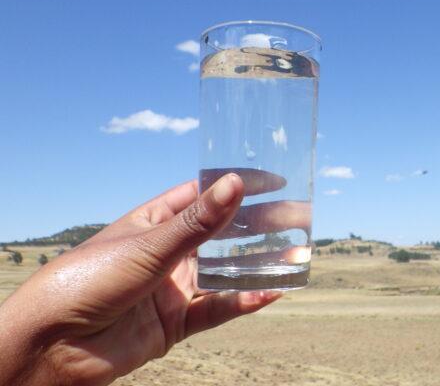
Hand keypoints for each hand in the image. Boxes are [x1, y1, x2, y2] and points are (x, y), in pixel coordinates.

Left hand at [0, 173, 283, 385]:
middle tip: (299, 216)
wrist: (53, 347)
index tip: (275, 179)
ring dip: (259, 265)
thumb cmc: (88, 281)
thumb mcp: (148, 246)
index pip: (203, 195)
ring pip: (226, 272)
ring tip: (297, 255)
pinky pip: (218, 309)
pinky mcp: (175, 323)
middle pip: (223, 234)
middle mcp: (167, 252)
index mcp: (154, 222)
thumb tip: (236, 184)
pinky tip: (271, 293)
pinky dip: (244, 302)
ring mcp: (172, 288)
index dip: (237, 186)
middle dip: (259, 226)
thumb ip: (197, 222)